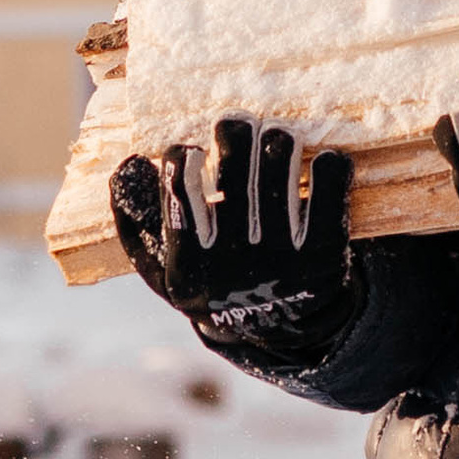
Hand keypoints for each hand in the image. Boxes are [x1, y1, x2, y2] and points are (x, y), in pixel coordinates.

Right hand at [111, 117, 356, 351]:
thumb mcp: (164, 271)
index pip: (179, 186)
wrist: (282, 332)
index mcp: (190, 266)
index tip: (195, 152)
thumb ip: (135, 225)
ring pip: (279, 163)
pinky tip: (323, 163)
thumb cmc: (214, 284)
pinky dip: (330, 165)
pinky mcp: (324, 254)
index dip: (184, 156)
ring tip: (276, 138)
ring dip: (278, 139)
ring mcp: (282, 257)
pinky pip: (330, 185)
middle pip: (235, 163)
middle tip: (239, 127)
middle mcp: (235, 262)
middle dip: (235, 132)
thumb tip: (128, 165)